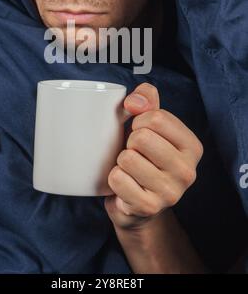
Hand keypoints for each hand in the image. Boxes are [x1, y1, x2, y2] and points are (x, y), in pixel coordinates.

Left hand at [104, 83, 203, 230]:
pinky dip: (114, 179)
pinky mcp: (149, 208)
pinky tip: (125, 185)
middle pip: (141, 137)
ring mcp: (171, 193)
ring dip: (121, 161)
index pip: (156, 118)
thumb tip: (133, 102)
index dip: (138, 120)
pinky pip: (117, 179)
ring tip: (130, 170)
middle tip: (135, 153)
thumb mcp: (149, 124)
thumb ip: (146, 99)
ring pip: (127, 158)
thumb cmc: (143, 156)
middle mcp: (188, 171)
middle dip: (130, 142)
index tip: (140, 132)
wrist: (136, 203)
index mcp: (192, 146)